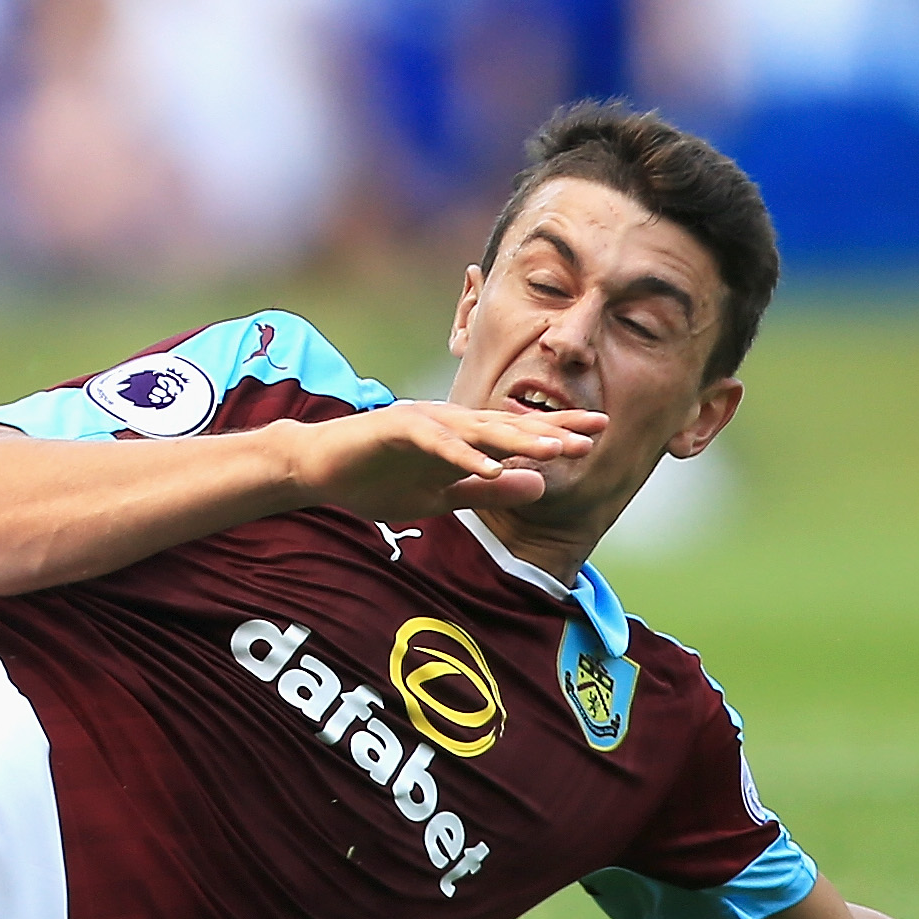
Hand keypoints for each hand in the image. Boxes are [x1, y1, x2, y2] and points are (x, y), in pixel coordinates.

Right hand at [294, 402, 599, 520]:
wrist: (318, 468)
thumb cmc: (378, 479)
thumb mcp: (442, 496)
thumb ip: (487, 490)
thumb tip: (539, 487)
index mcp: (463, 438)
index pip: (519, 433)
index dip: (559, 432)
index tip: (600, 434)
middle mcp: (450, 423)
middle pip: (510, 425)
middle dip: (553, 430)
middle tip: (596, 432)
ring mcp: (424, 422)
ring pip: (480, 431)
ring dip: (519, 440)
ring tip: (556, 451)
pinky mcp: (397, 429)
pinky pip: (438, 444)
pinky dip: (465, 456)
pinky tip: (491, 468)